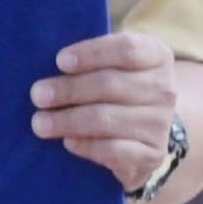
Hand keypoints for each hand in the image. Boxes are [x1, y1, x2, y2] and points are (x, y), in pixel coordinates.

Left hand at [31, 31, 186, 193]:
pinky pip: (113, 150)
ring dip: (68, 121)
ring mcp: (160, 124)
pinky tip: (67, 142)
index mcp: (157, 56)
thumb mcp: (111, 65)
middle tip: (38, 96)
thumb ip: (89, 60)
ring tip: (40, 123)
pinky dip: (86, 145)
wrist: (144, 132)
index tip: (59, 61)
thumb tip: (46, 62)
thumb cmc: (117, 90)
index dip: (91, 53)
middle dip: (68, 90)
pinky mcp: (151, 154)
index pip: (126, 49)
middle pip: (109, 84)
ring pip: (106, 119)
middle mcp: (164, 88)